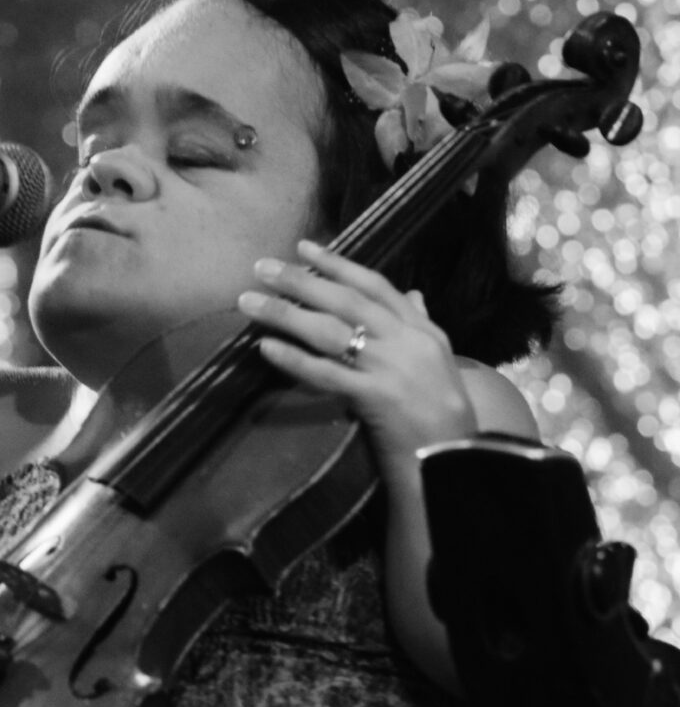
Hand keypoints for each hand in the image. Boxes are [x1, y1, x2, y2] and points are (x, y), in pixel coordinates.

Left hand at [237, 240, 476, 479]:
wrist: (457, 457)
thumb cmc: (444, 413)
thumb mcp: (440, 360)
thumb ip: (421, 323)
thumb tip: (413, 294)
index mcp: (421, 329)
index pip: (375, 285)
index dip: (338, 264)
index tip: (303, 248)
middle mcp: (406, 341)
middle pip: (346, 301)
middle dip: (302, 281)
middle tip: (263, 267)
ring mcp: (391, 368)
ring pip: (331, 331)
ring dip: (286, 313)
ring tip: (249, 302)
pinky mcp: (376, 398)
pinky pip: (327, 374)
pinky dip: (295, 359)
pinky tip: (267, 347)